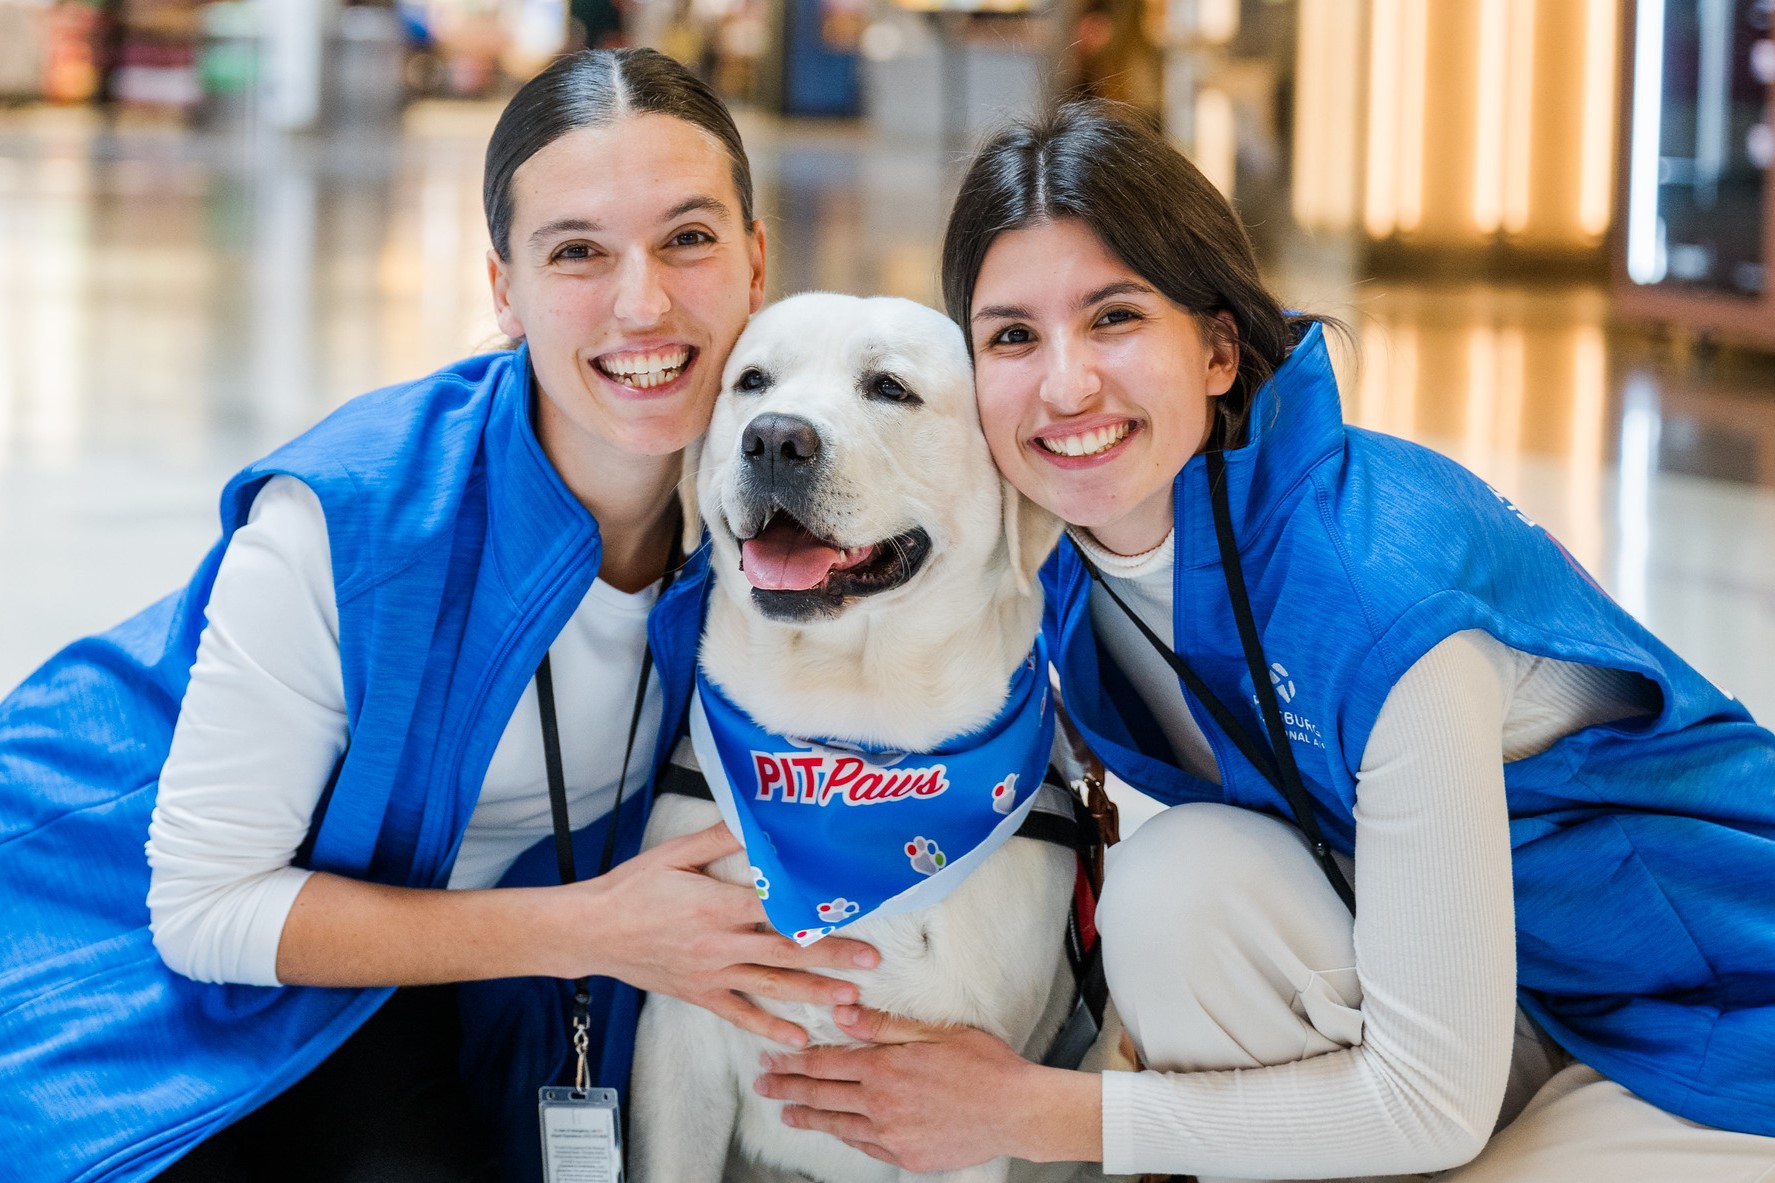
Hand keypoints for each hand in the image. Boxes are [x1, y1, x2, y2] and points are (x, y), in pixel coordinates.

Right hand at [573, 823, 878, 1045]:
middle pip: (786, 950)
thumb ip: (720, 837)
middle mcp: (720, 943)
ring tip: (849, 997)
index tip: (849, 912)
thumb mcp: (676, 854)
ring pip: (772, 984)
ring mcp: (712, 973)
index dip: (814, 911)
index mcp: (717, 905)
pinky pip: (740, 1013)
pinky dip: (769, 1026)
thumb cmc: (633, 888)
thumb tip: (755, 818)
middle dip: (832, 956)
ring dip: (814, 991)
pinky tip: (798, 1036)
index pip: (776, 909)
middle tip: (870, 961)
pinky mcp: (701, 993)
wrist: (593, 930)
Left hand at [753, 1005, 1100, 1170]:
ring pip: (838, 1124)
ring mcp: (891, 1134)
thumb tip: (842, 1013)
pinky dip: (842, 1136)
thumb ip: (883, 1025)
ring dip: (808, 1116)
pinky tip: (834, 1131)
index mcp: (884, 1068)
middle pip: (822, 1095)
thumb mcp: (934, 1031)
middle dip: (788, 1089)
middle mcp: (881, 1104)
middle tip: (764, 1085)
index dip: (793, 1062)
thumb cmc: (983, 1065)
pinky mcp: (906, 1155)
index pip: (824, 1064)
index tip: (771, 1060)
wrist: (1016, 1111)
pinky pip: (864, 1145)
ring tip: (786, 1113)